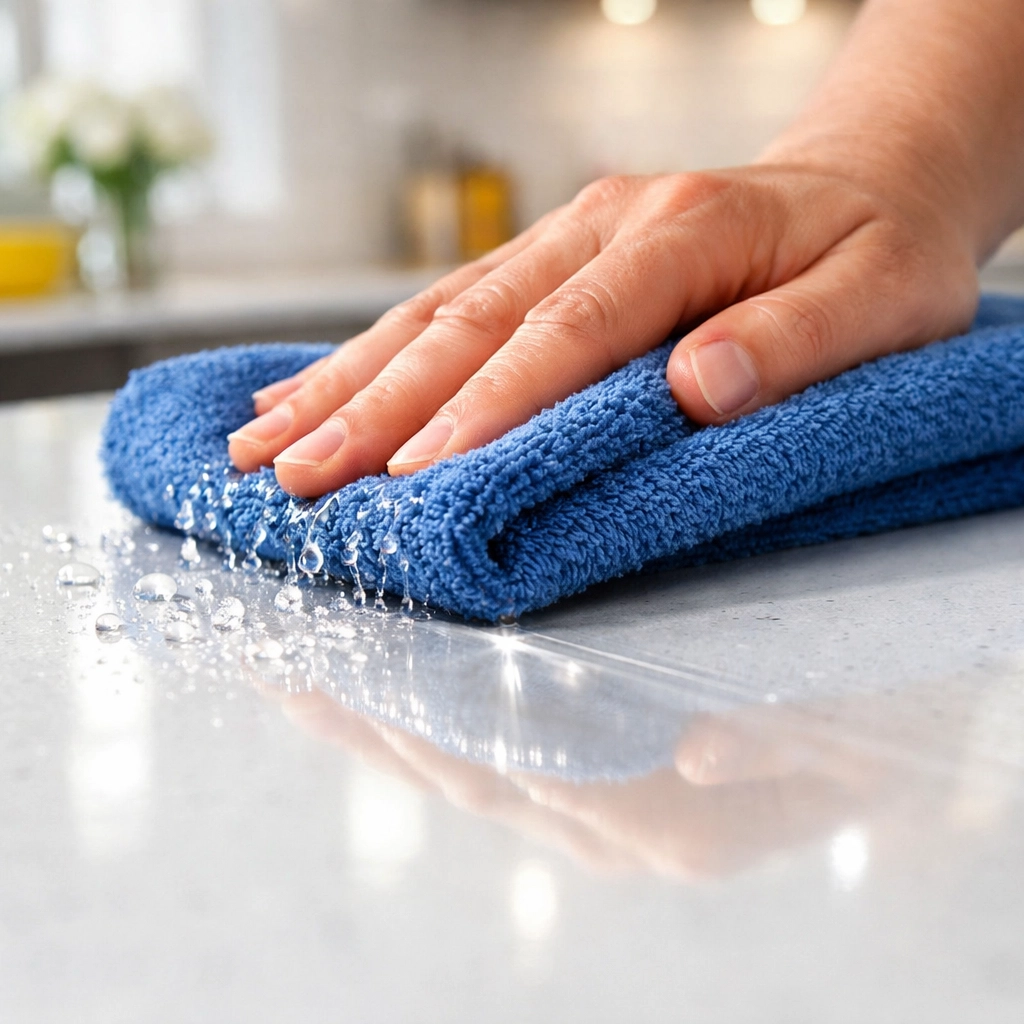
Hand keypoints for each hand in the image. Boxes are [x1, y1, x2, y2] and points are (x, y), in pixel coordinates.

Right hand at [228, 164, 977, 497]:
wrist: (870, 185)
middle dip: (374, 408)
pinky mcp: (549, 257)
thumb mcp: (880, 302)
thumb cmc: (878, 254)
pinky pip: (447, 303)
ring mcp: (567, 236)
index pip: (567, 332)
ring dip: (347, 383)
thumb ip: (795, 343)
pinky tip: (315, 390)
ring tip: (265, 444)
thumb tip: (699, 390)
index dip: (487, 409)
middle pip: (468, 321)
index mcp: (682, 233)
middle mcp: (605, 224)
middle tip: (295, 478)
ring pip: (435, 310)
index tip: (414, 476)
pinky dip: (374, 356)